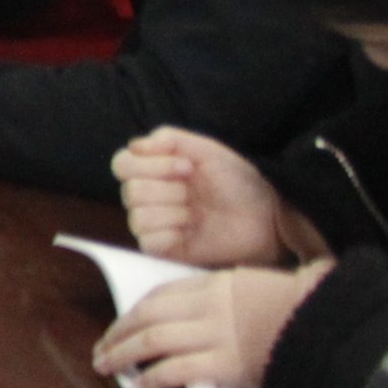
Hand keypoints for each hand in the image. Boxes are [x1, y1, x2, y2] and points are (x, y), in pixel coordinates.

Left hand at [93, 262, 328, 387]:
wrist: (330, 323)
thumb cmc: (303, 305)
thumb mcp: (261, 286)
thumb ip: (233, 295)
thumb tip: (213, 312)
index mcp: (216, 284)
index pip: (161, 295)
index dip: (135, 311)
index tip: (122, 323)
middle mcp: (208, 306)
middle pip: (147, 317)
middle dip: (118, 333)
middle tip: (101, 348)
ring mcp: (215, 335)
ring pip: (152, 341)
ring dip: (123, 354)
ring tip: (107, 365)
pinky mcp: (226, 364)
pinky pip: (177, 369)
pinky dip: (154, 377)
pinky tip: (141, 383)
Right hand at [113, 128, 288, 265]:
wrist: (265, 216)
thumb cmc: (236, 182)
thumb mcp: (207, 150)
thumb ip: (169, 139)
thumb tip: (136, 145)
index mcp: (152, 170)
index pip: (122, 164)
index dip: (150, 166)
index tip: (187, 167)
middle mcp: (147, 196)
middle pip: (131, 192)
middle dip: (170, 190)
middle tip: (195, 193)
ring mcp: (155, 223)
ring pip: (139, 217)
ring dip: (174, 212)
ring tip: (196, 214)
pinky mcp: (165, 249)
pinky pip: (149, 241)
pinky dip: (171, 234)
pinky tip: (190, 231)